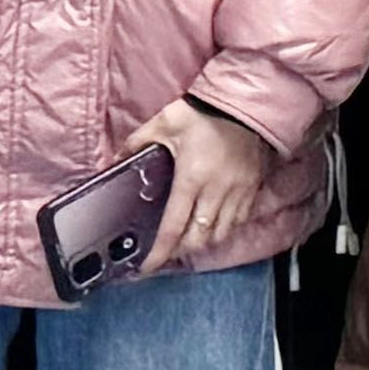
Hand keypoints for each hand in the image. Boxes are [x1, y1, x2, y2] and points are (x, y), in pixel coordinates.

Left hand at [130, 101, 277, 270]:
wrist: (246, 101)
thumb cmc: (203, 113)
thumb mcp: (163, 123)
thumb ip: (137, 142)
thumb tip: (115, 160)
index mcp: (191, 179)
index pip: (173, 228)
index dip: (159, 253)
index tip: (146, 268)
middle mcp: (216, 192)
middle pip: (198, 239)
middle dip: (180, 251)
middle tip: (166, 250)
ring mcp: (238, 192)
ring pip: (221, 233)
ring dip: (203, 241)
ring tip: (189, 239)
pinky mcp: (253, 187)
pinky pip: (239, 219)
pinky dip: (224, 228)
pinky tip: (214, 223)